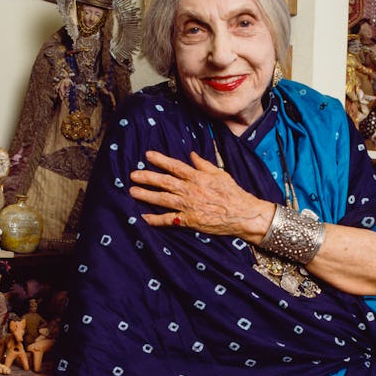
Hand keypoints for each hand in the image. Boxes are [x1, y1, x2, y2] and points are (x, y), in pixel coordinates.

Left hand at [129, 149, 272, 239]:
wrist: (243, 213)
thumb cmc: (233, 193)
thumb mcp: (220, 173)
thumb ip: (204, 164)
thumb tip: (192, 155)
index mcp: (197, 177)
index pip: (175, 166)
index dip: (160, 160)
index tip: (147, 156)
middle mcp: (190, 190)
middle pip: (165, 182)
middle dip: (147, 177)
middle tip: (132, 174)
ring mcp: (189, 206)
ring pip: (163, 199)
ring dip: (146, 195)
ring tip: (132, 192)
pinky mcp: (190, 220)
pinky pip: (169, 220)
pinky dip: (156, 219)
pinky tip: (145, 217)